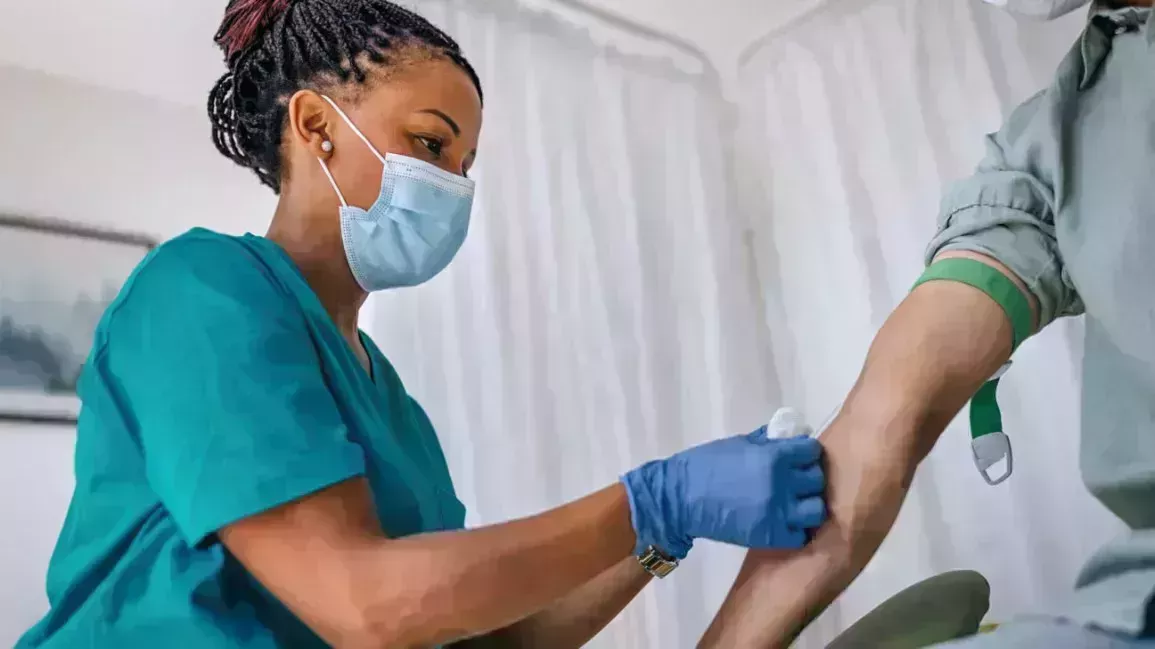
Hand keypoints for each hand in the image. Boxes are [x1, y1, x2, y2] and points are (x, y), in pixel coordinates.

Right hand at [621, 409, 826, 559]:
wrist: (680, 499)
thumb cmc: (705, 465)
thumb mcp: (739, 443)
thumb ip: (768, 441)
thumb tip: (790, 436)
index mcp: (774, 457)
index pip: (812, 451)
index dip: (805, 452)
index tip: (798, 457)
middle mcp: (782, 484)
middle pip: (817, 480)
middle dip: (807, 477)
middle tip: (794, 479)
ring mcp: (778, 513)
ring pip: (816, 510)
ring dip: (807, 505)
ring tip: (794, 503)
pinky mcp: (770, 537)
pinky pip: (799, 535)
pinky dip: (794, 529)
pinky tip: (783, 522)